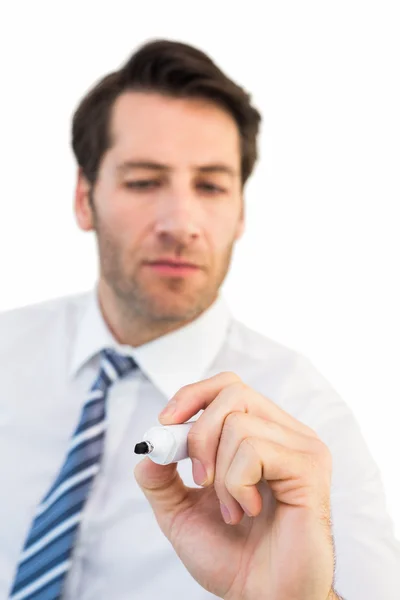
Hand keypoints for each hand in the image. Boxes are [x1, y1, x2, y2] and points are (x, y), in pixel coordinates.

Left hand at [134, 372, 334, 599]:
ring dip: (220, 476)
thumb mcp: (180, 514)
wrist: (264, 598)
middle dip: (199, 435)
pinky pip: (255, 450)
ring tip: (232, 511)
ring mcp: (300, 447)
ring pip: (239, 424)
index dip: (193, 396)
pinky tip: (249, 510)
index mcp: (260, 434)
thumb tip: (148, 447)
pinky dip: (238, 484)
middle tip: (199, 480)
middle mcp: (283, 433)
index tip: (165, 424)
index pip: (228, 386)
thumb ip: (161, 479)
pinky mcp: (310, 467)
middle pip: (232, 392)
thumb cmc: (232, 557)